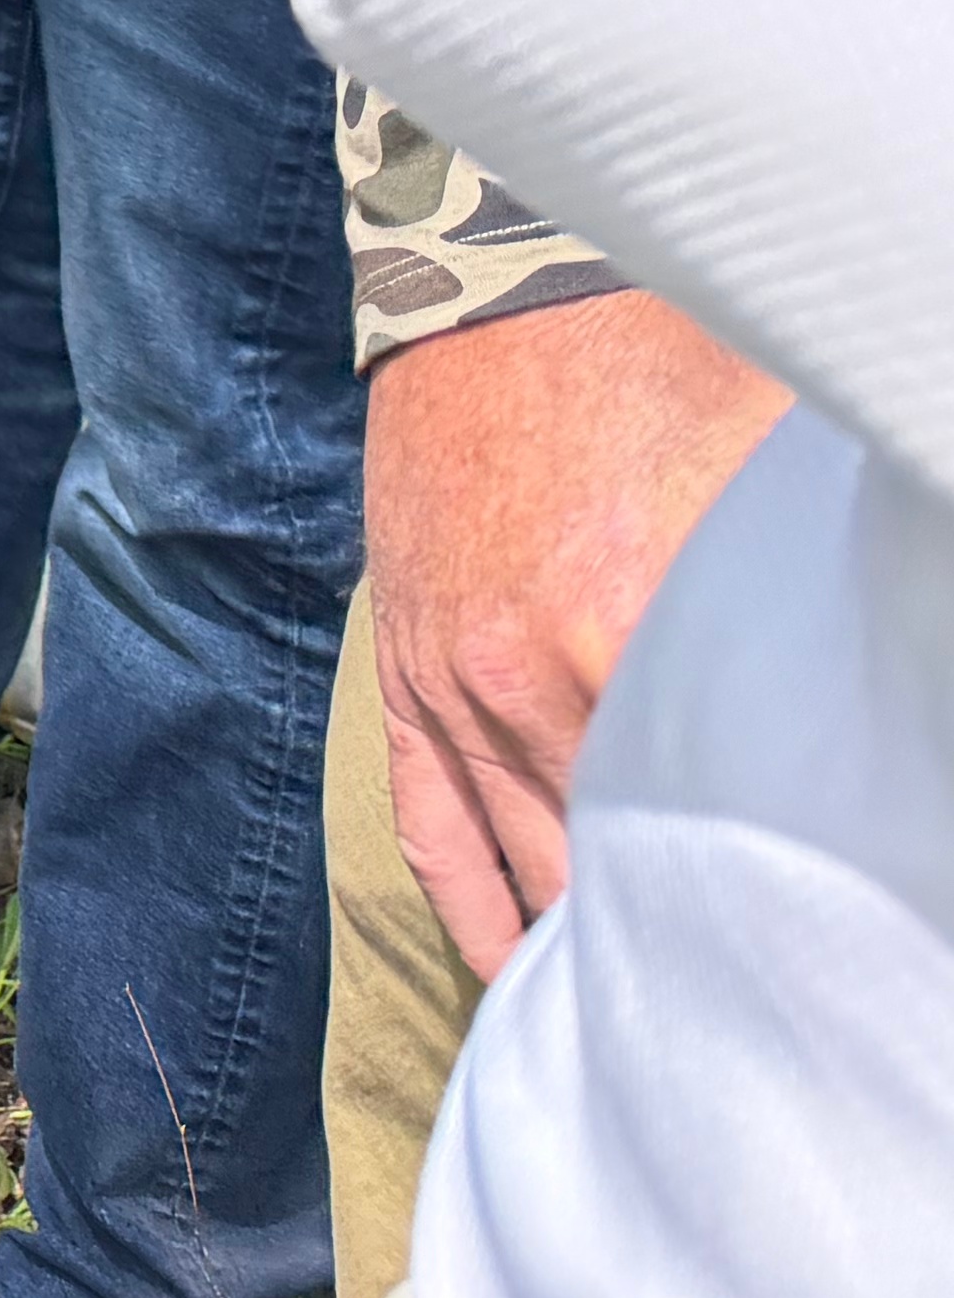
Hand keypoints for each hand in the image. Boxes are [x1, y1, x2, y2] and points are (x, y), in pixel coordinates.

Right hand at [364, 290, 787, 971]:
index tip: (797, 949)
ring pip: (522, 864)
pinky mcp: (403, 673)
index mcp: (619, 634)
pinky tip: (509, 968)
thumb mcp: (762, 458)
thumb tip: (893, 658)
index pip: (704, 823)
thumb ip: (814, 574)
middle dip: (672, 929)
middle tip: (739, 990)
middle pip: (611, 862)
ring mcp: (451, 686)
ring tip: (633, 1003)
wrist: (491, 294)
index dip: (756, 902)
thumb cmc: (648, 364)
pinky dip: (471, 908)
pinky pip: (427, 826)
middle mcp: (525, 682)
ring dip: (576, 937)